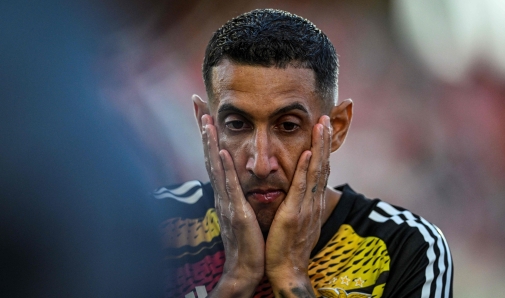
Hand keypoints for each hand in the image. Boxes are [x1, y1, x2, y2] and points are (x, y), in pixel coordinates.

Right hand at [200, 114, 264, 296]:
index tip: (204, 110)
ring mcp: (227, 201)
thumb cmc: (248, 239)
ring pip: (216, 167)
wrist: (247, 266)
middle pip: (210, 154)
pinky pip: (230, 186)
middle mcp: (222, 192)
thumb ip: (238, 192)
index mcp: (226, 190)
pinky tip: (222, 151)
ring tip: (206, 120)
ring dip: (210, 143)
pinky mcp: (236, 212)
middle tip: (197, 103)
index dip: (208, 133)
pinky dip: (224, 168)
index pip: (215, 155)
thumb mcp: (242, 210)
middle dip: (203, 128)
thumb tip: (238, 178)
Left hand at [265, 115, 331, 296]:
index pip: (320, 170)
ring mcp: (306, 207)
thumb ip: (300, 205)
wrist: (287, 270)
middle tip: (327, 117)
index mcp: (312, 202)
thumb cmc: (289, 247)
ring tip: (321, 124)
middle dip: (325, 141)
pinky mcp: (295, 214)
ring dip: (319, 147)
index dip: (323, 148)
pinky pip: (301, 188)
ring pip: (315, 171)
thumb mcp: (299, 222)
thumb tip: (299, 193)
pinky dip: (306, 169)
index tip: (323, 129)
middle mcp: (313, 202)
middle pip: (322, 165)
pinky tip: (307, 153)